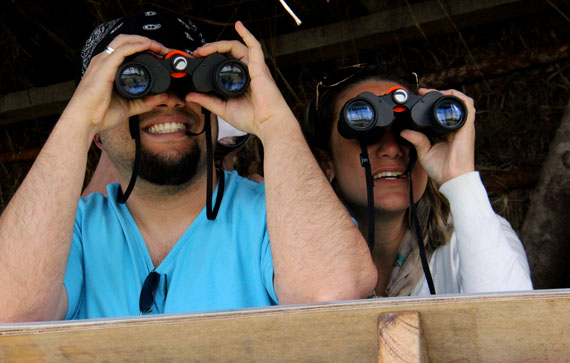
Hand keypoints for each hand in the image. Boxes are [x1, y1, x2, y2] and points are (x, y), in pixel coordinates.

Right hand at [63, 34, 172, 133]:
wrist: (85, 121)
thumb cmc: (100, 114)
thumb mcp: (129, 106)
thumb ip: (145, 101)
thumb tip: (162, 97)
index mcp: (107, 68)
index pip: (126, 50)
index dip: (143, 48)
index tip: (160, 55)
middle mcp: (103, 61)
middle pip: (125, 40)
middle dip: (146, 40)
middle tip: (163, 49)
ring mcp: (102, 62)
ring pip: (124, 41)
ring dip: (144, 40)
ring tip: (159, 47)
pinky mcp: (104, 67)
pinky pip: (121, 50)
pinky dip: (136, 45)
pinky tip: (148, 45)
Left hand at [186, 21, 293, 137]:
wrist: (268, 124)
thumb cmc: (253, 118)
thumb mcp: (223, 109)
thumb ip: (207, 101)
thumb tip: (190, 96)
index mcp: (239, 79)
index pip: (223, 62)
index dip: (209, 58)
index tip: (196, 60)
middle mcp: (247, 71)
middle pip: (227, 52)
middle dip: (210, 49)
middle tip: (197, 53)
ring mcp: (254, 68)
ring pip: (236, 47)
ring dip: (219, 44)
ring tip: (205, 48)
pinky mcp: (259, 67)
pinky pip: (254, 46)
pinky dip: (247, 34)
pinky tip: (239, 25)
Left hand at [400, 88, 475, 184]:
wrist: (452, 178)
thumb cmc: (441, 169)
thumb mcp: (424, 151)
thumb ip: (416, 139)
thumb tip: (404, 131)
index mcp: (447, 132)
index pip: (442, 112)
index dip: (433, 102)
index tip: (419, 97)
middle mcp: (456, 127)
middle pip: (451, 104)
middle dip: (438, 94)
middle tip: (424, 92)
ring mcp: (463, 126)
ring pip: (461, 101)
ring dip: (448, 93)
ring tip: (435, 92)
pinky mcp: (467, 127)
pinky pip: (467, 106)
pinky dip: (459, 97)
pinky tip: (448, 94)